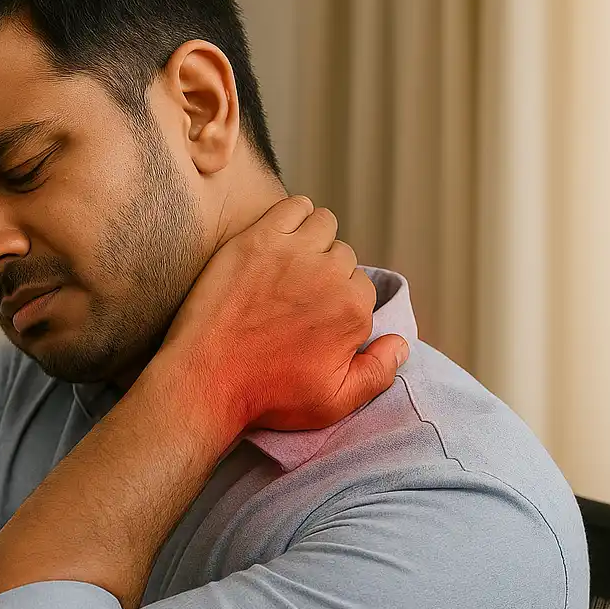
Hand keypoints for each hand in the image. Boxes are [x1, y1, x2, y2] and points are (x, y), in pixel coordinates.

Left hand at [155, 195, 408, 432]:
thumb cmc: (268, 395)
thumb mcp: (335, 402)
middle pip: (342, 255)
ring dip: (313, 239)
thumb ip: (378, 373)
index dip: (338, 301)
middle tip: (294, 296)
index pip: (361, 286)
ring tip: (288, 266)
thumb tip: (402, 343)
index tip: (313, 316)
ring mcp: (294, 251)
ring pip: (323, 224)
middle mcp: (330, 274)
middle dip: (325, 271)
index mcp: (354, 309)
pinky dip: (294, 216)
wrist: (207, 380)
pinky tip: (280, 238)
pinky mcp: (259, 238)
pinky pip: (294, 206)